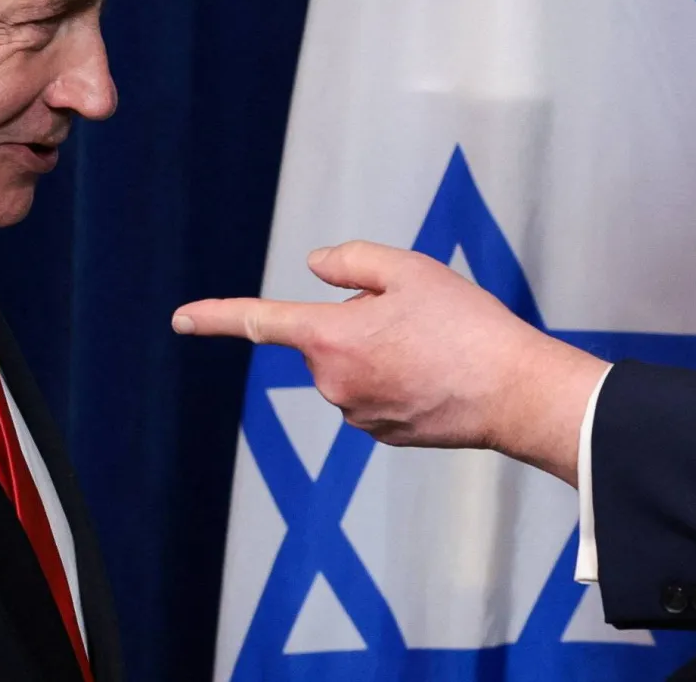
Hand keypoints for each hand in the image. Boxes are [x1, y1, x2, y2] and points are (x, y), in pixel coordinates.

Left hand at [172, 241, 608, 483]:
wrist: (515, 393)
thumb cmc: (466, 326)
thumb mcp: (410, 269)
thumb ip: (352, 261)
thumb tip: (315, 268)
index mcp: (330, 338)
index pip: (260, 321)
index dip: (217, 315)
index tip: (180, 318)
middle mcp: (333, 384)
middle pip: (327, 337)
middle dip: (357, 319)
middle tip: (417, 313)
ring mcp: (358, 415)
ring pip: (354, 366)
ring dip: (381, 349)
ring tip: (438, 345)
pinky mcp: (385, 434)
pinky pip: (377, 393)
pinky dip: (400, 377)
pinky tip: (440, 372)